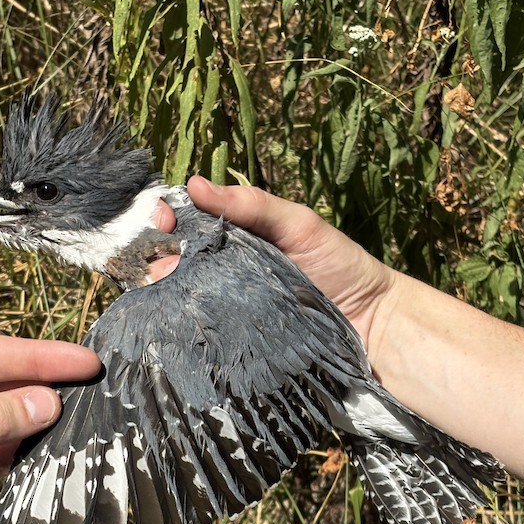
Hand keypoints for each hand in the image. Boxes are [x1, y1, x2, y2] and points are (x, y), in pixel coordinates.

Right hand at [152, 178, 397, 350]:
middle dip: (153, 250)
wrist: (370, 324)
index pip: (185, 220)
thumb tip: (194, 184)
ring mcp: (221, 306)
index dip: (164, 216)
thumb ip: (252, 204)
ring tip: (160, 282)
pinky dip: (175, 321)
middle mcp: (220, 270)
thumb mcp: (298, 224)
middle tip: (161, 255)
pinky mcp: (228, 339)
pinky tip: (166, 315)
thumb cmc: (340, 267)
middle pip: (169, 256)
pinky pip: (193, 330)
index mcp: (234, 236)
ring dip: (158, 285)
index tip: (162, 219)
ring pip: (172, 293)